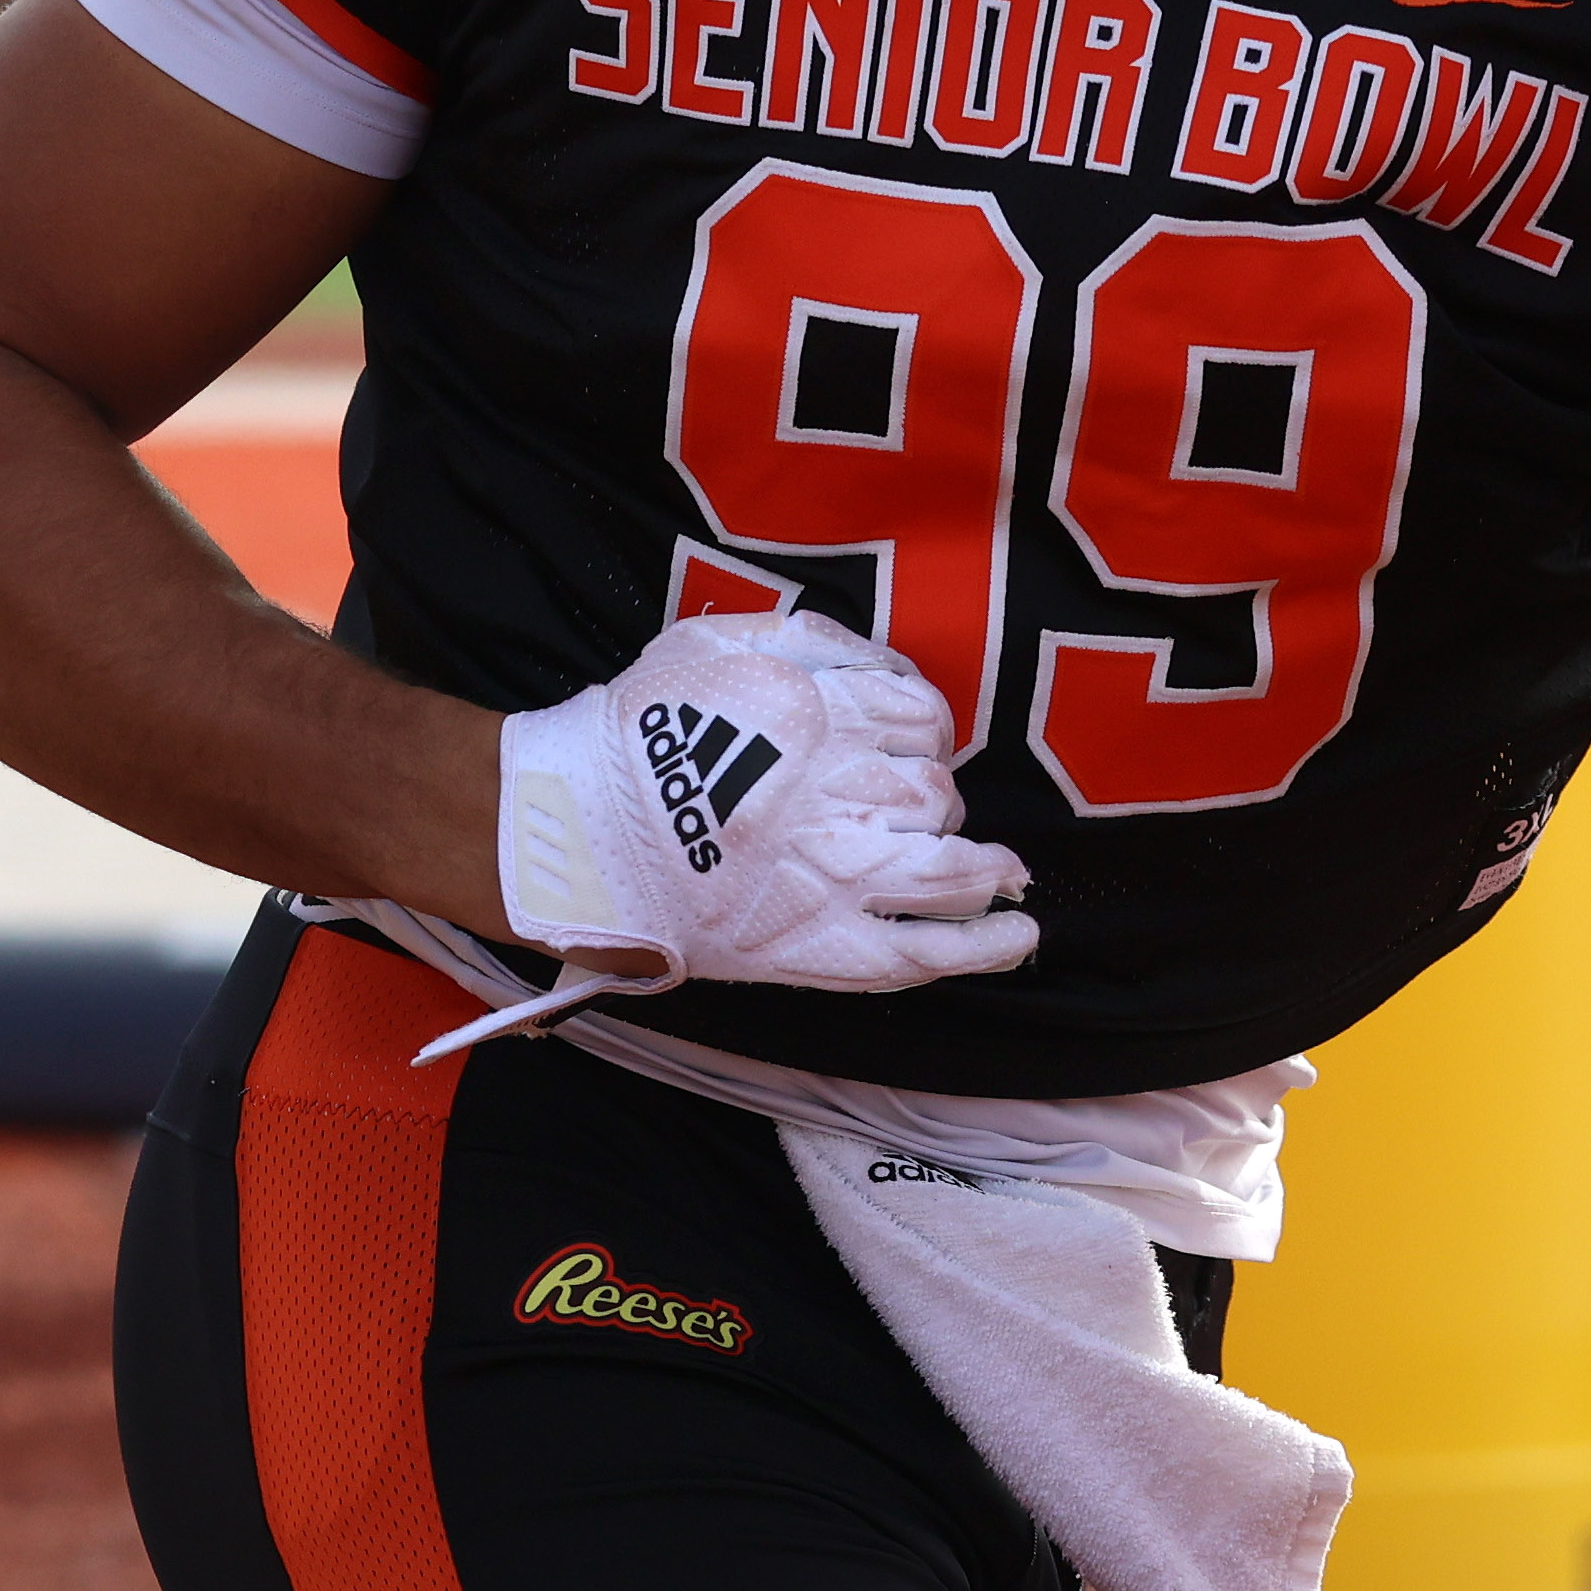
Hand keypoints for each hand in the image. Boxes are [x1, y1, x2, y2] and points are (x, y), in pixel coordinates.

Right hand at [428, 612, 1034, 1056]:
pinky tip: (1019, 940)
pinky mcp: (821, 946)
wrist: (571, 830)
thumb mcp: (720, 643)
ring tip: (1003, 875)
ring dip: (987, 869)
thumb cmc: (640, 733)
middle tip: (902, 814)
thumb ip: (812, 640)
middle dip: (928, 798)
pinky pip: (926, 950)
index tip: (909, 751)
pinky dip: (983, 946)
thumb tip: (885, 663)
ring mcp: (837, 872)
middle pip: (932, 789)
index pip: (920, 717)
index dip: (925, 735)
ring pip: (950, 866)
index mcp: (823, 710)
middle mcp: (843, 787)